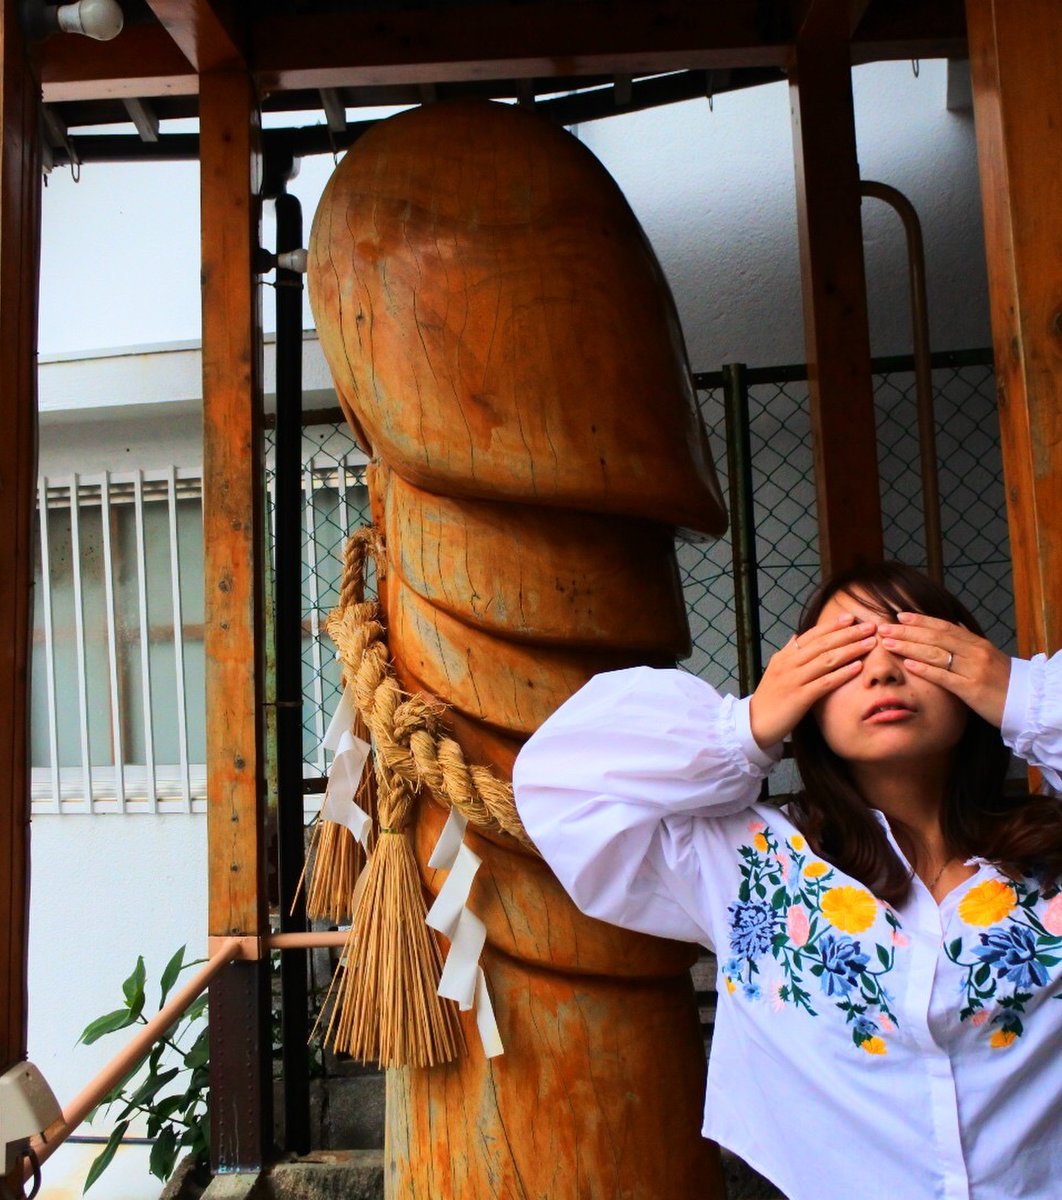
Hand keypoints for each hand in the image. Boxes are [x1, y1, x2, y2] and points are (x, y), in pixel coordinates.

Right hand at [749, 613, 876, 748]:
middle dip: (848, 634)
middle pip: (823, 644)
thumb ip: (788, 652)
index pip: (811, 635)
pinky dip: (842, 674)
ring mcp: (794, 679)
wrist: (756, 722)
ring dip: (850, 650)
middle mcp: (789, 664)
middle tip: (869, 627)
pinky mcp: (800, 697)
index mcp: (785, 656)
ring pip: (826, 660)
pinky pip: (825, 682)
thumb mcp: (775, 670)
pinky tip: (858, 667)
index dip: (832, 625)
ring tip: (870, 643)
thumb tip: (796, 636)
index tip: (851, 617)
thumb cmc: (769, 698)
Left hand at [877, 612, 1011, 727]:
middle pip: (935, 637)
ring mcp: (974, 669)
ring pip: (936, 654)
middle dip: (907, 631)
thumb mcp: (989, 657)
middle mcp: (975, 652)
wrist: (1027, 704)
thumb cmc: (1004, 682)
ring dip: (909, 647)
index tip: (900, 615)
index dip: (920, 620)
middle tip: (884, 627)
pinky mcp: (972, 689)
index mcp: (978, 643)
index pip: (944, 627)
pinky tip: (908, 664)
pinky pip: (944, 677)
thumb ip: (969, 642)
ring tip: (889, 643)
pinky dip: (925, 669)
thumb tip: (953, 625)